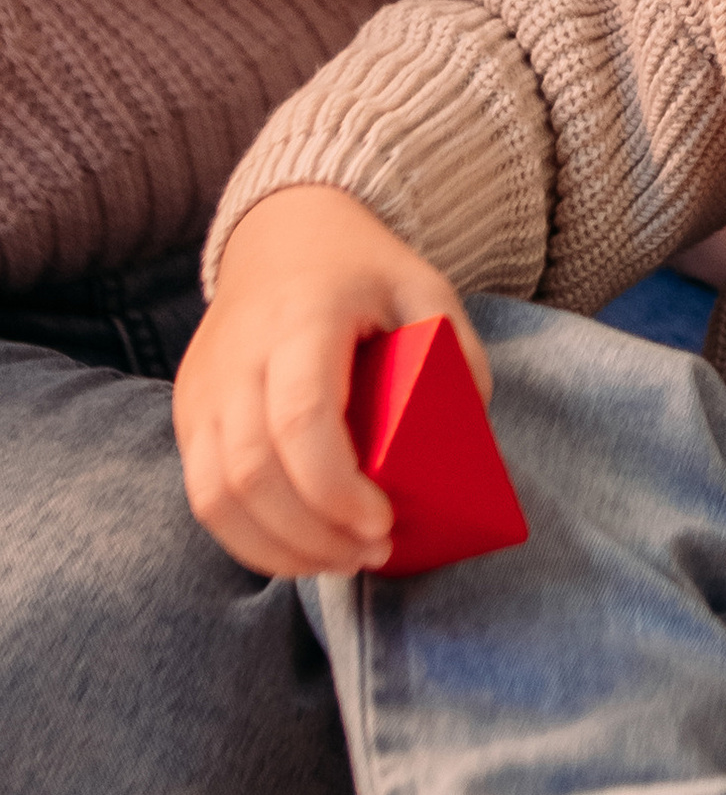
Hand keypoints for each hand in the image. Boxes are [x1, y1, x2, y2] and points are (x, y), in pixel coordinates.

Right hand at [173, 185, 489, 578]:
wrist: (284, 234)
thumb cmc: (364, 269)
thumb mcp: (425, 288)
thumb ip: (456, 353)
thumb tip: (470, 438)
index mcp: (302, 319)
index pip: (301, 420)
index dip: (336, 488)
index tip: (384, 521)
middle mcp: (239, 357)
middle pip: (252, 474)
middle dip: (313, 534)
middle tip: (372, 553)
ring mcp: (203, 389)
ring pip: (215, 498)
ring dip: (278, 549)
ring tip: (341, 560)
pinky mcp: (187, 415)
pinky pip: (202, 496)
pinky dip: (249, 537)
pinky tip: (301, 549)